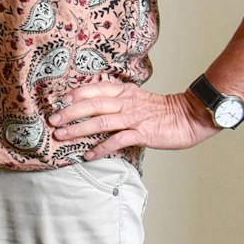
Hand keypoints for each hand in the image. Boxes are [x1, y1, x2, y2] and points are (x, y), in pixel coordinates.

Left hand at [46, 79, 214, 160]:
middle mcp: (126, 103)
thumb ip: (117, 99)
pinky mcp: (143, 133)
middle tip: (52, 120)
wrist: (190, 116)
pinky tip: (88, 154)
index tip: (58, 100)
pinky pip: (117, 140)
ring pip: (101, 122)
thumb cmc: (162, 111)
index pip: (95, 89)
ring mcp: (134, 118)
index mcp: (124, 92)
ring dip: (79, 129)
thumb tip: (94, 103)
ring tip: (62, 136)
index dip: (75, 94)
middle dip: (69, 112)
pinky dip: (101, 148)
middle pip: (92, 105)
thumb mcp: (137, 98)